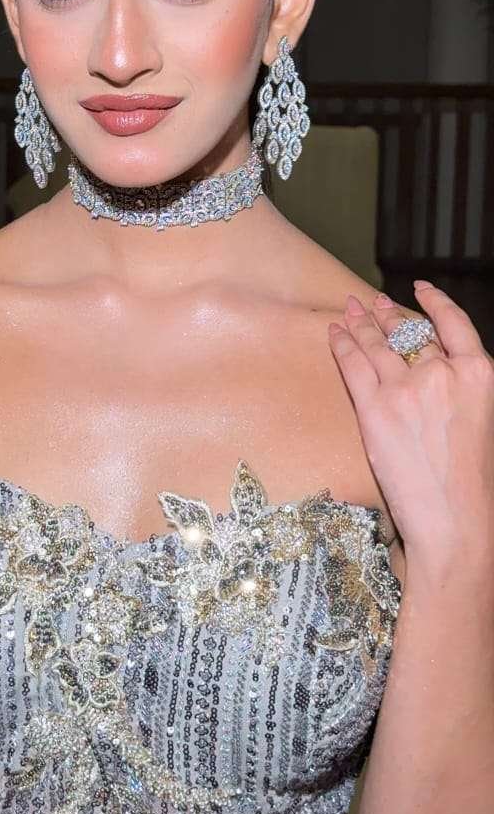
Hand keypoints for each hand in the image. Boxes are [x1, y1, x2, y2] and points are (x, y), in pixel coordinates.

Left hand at [328, 281, 493, 571]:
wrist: (456, 523)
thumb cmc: (474, 485)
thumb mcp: (482, 420)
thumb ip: (462, 390)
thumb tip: (439, 373)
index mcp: (479, 375)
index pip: (454, 324)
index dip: (435, 302)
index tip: (421, 290)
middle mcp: (443, 373)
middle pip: (409, 333)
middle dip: (388, 315)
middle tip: (371, 303)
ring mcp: (407, 388)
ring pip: (378, 344)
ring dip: (360, 323)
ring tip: (349, 310)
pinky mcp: (375, 407)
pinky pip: (354, 364)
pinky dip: (343, 344)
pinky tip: (335, 332)